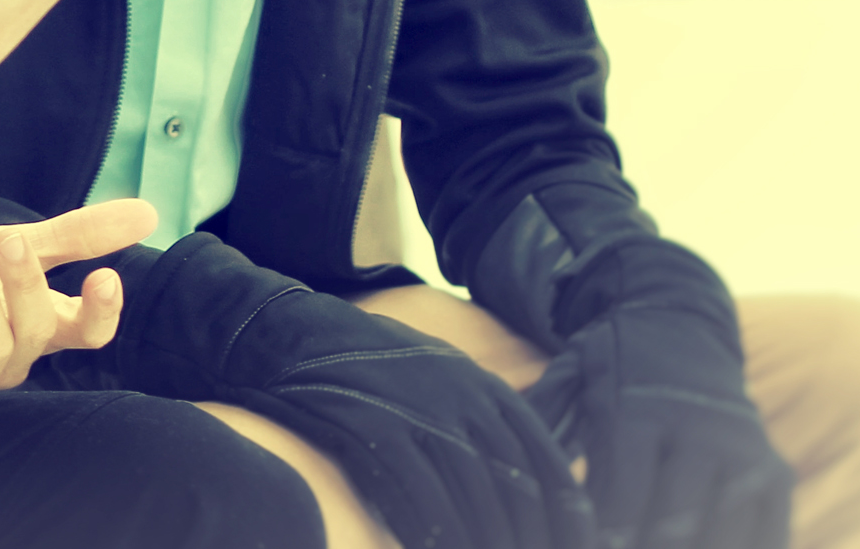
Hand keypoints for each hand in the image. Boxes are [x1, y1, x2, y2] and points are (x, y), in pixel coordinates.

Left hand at [0, 199, 156, 415]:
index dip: (100, 314)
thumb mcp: (9, 250)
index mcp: (36, 327)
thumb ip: (74, 236)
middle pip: (34, 335)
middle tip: (6, 241)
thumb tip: (150, 212)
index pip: (85, 334)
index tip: (105, 276)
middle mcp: (6, 360)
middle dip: (24, 287)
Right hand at [97, 234, 592, 548]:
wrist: (276, 333)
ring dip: (490, 538)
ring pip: (472, 493)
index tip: (584, 539)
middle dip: (534, 530)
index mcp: (470, 379)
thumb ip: (471, 408)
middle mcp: (451, 391)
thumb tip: (525, 462)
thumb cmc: (352, 362)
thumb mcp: (423, 370)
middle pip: (514, 479)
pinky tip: (438, 548)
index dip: (565, 504)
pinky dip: (436, 531)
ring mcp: (410, 408)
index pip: (539, 450)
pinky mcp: (370, 427)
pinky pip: (419, 494)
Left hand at [526, 306, 791, 548]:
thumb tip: (499, 463)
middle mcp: (701, 429)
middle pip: (676, 521)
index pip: (625, 491)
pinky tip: (703, 547)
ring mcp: (746, 453)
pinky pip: (769, 534)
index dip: (607, 535)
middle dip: (644, 548)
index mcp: (640, 408)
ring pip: (724, 534)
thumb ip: (541, 422)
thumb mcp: (569, 377)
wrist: (680, 323)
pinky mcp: (776, 474)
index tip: (590, 547)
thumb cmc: (610, 364)